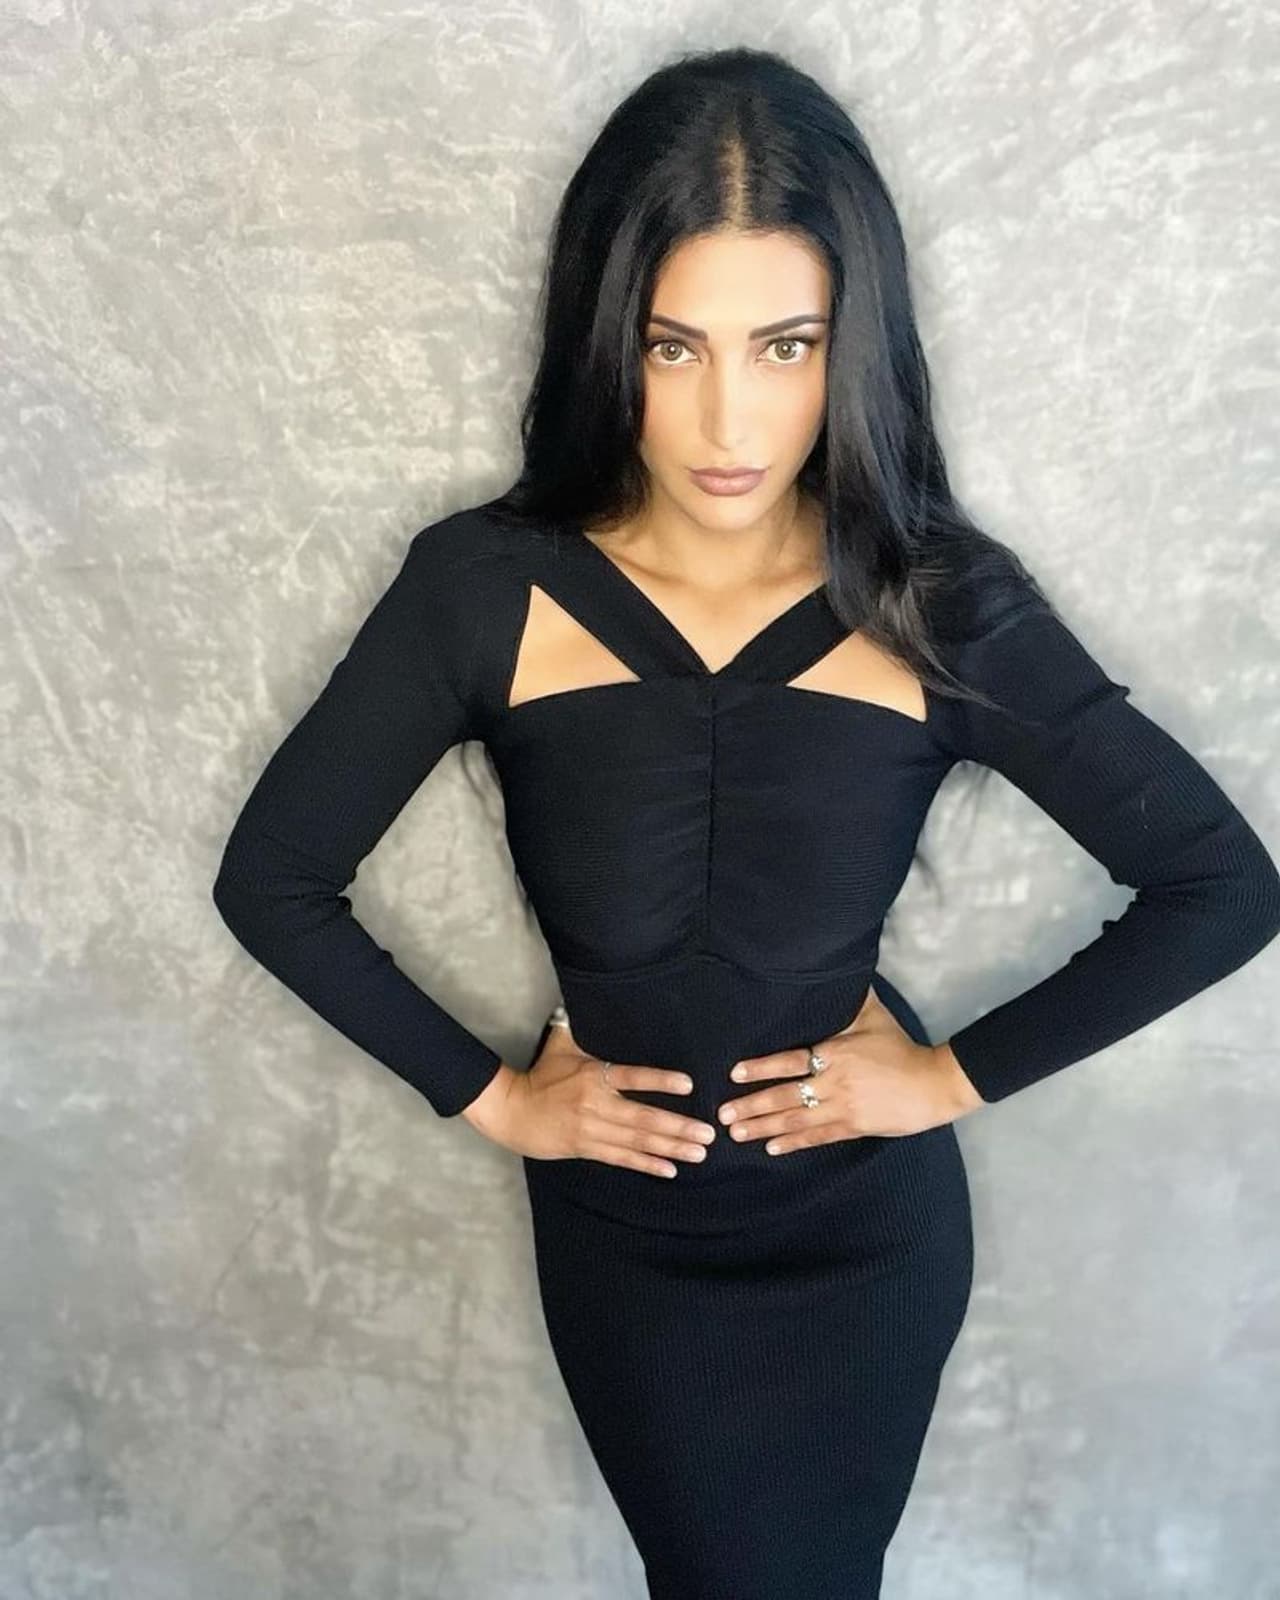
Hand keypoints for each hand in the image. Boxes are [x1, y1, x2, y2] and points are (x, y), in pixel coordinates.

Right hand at [475, 1013, 718, 1178]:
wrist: (511, 1111)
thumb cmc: (540, 1075)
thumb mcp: (559, 1045)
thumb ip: (576, 1024)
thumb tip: (580, 997)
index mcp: (593, 1075)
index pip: (633, 1077)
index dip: (660, 1081)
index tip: (688, 1085)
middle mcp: (596, 1104)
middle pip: (644, 1117)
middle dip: (679, 1127)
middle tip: (709, 1132)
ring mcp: (592, 1129)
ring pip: (638, 1141)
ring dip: (671, 1148)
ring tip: (699, 1152)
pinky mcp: (587, 1148)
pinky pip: (622, 1158)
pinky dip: (647, 1164)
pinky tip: (670, 1169)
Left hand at [716, 986, 984, 1155]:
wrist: (934, 1083)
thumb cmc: (901, 1047)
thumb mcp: (874, 1017)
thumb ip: (849, 1000)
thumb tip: (836, 969)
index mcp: (835, 1053)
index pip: (790, 1061)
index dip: (761, 1068)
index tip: (734, 1074)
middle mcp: (834, 1082)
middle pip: (786, 1095)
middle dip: (752, 1105)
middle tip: (723, 1114)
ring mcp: (844, 1107)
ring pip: (797, 1120)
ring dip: (765, 1127)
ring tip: (737, 1133)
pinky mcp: (855, 1127)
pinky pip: (818, 1138)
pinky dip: (794, 1144)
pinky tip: (772, 1148)